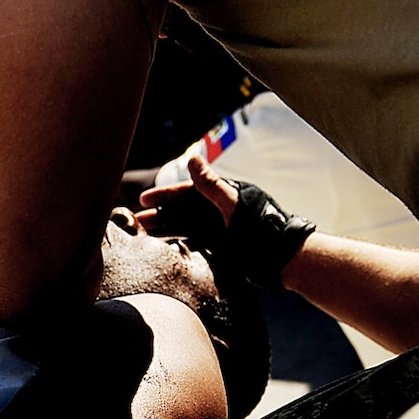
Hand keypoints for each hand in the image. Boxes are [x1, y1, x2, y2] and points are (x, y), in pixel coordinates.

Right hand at [135, 154, 315, 291]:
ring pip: (185, 227)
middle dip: (160, 214)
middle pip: (183, 210)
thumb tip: (192, 159)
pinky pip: (194, 242)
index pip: (187, 192)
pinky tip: (165, 247)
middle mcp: (219, 211)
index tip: (145, 200)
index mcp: (222, 196)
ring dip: (165, 229)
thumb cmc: (261, 228)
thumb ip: (211, 184)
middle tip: (136, 220)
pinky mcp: (222, 247)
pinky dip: (178, 243)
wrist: (282, 258)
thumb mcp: (233, 204)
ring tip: (143, 233)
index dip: (165, 195)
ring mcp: (220, 230)